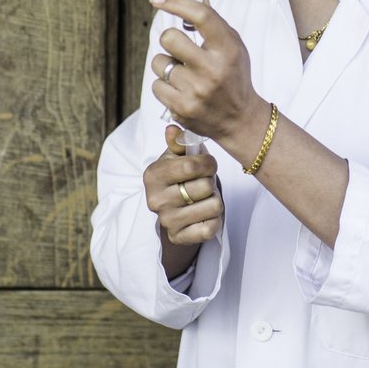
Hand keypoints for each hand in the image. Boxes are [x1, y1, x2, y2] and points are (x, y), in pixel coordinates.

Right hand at [144, 125, 223, 246]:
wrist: (174, 209)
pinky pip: (211, 228)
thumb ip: (178, 142)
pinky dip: (214, 220)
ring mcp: (167, 221)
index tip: (209, 164)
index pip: (192, 166)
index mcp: (153, 175)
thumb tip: (172, 129)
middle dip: (211, 181)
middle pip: (205, 187)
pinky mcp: (179, 238)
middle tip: (204, 182)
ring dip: (215, 200)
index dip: (208, 163)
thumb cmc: (179, 177)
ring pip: (214, 206)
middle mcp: (156, 200)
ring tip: (204, 198)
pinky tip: (205, 214)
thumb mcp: (176, 157)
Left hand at [149, 0, 264, 142]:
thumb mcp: (233, 47)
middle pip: (169, 38)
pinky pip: (156, 85)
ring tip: (184, 75)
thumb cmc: (234, 77)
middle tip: (179, 50)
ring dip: (166, 66)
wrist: (240, 119)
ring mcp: (196, 90)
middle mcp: (212, 69)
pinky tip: (181, 91)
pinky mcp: (182, 108)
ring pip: (159, 63)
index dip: (176, 3)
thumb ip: (213, 22)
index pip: (200, 15)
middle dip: (170, 41)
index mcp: (227, 49)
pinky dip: (165, 86)